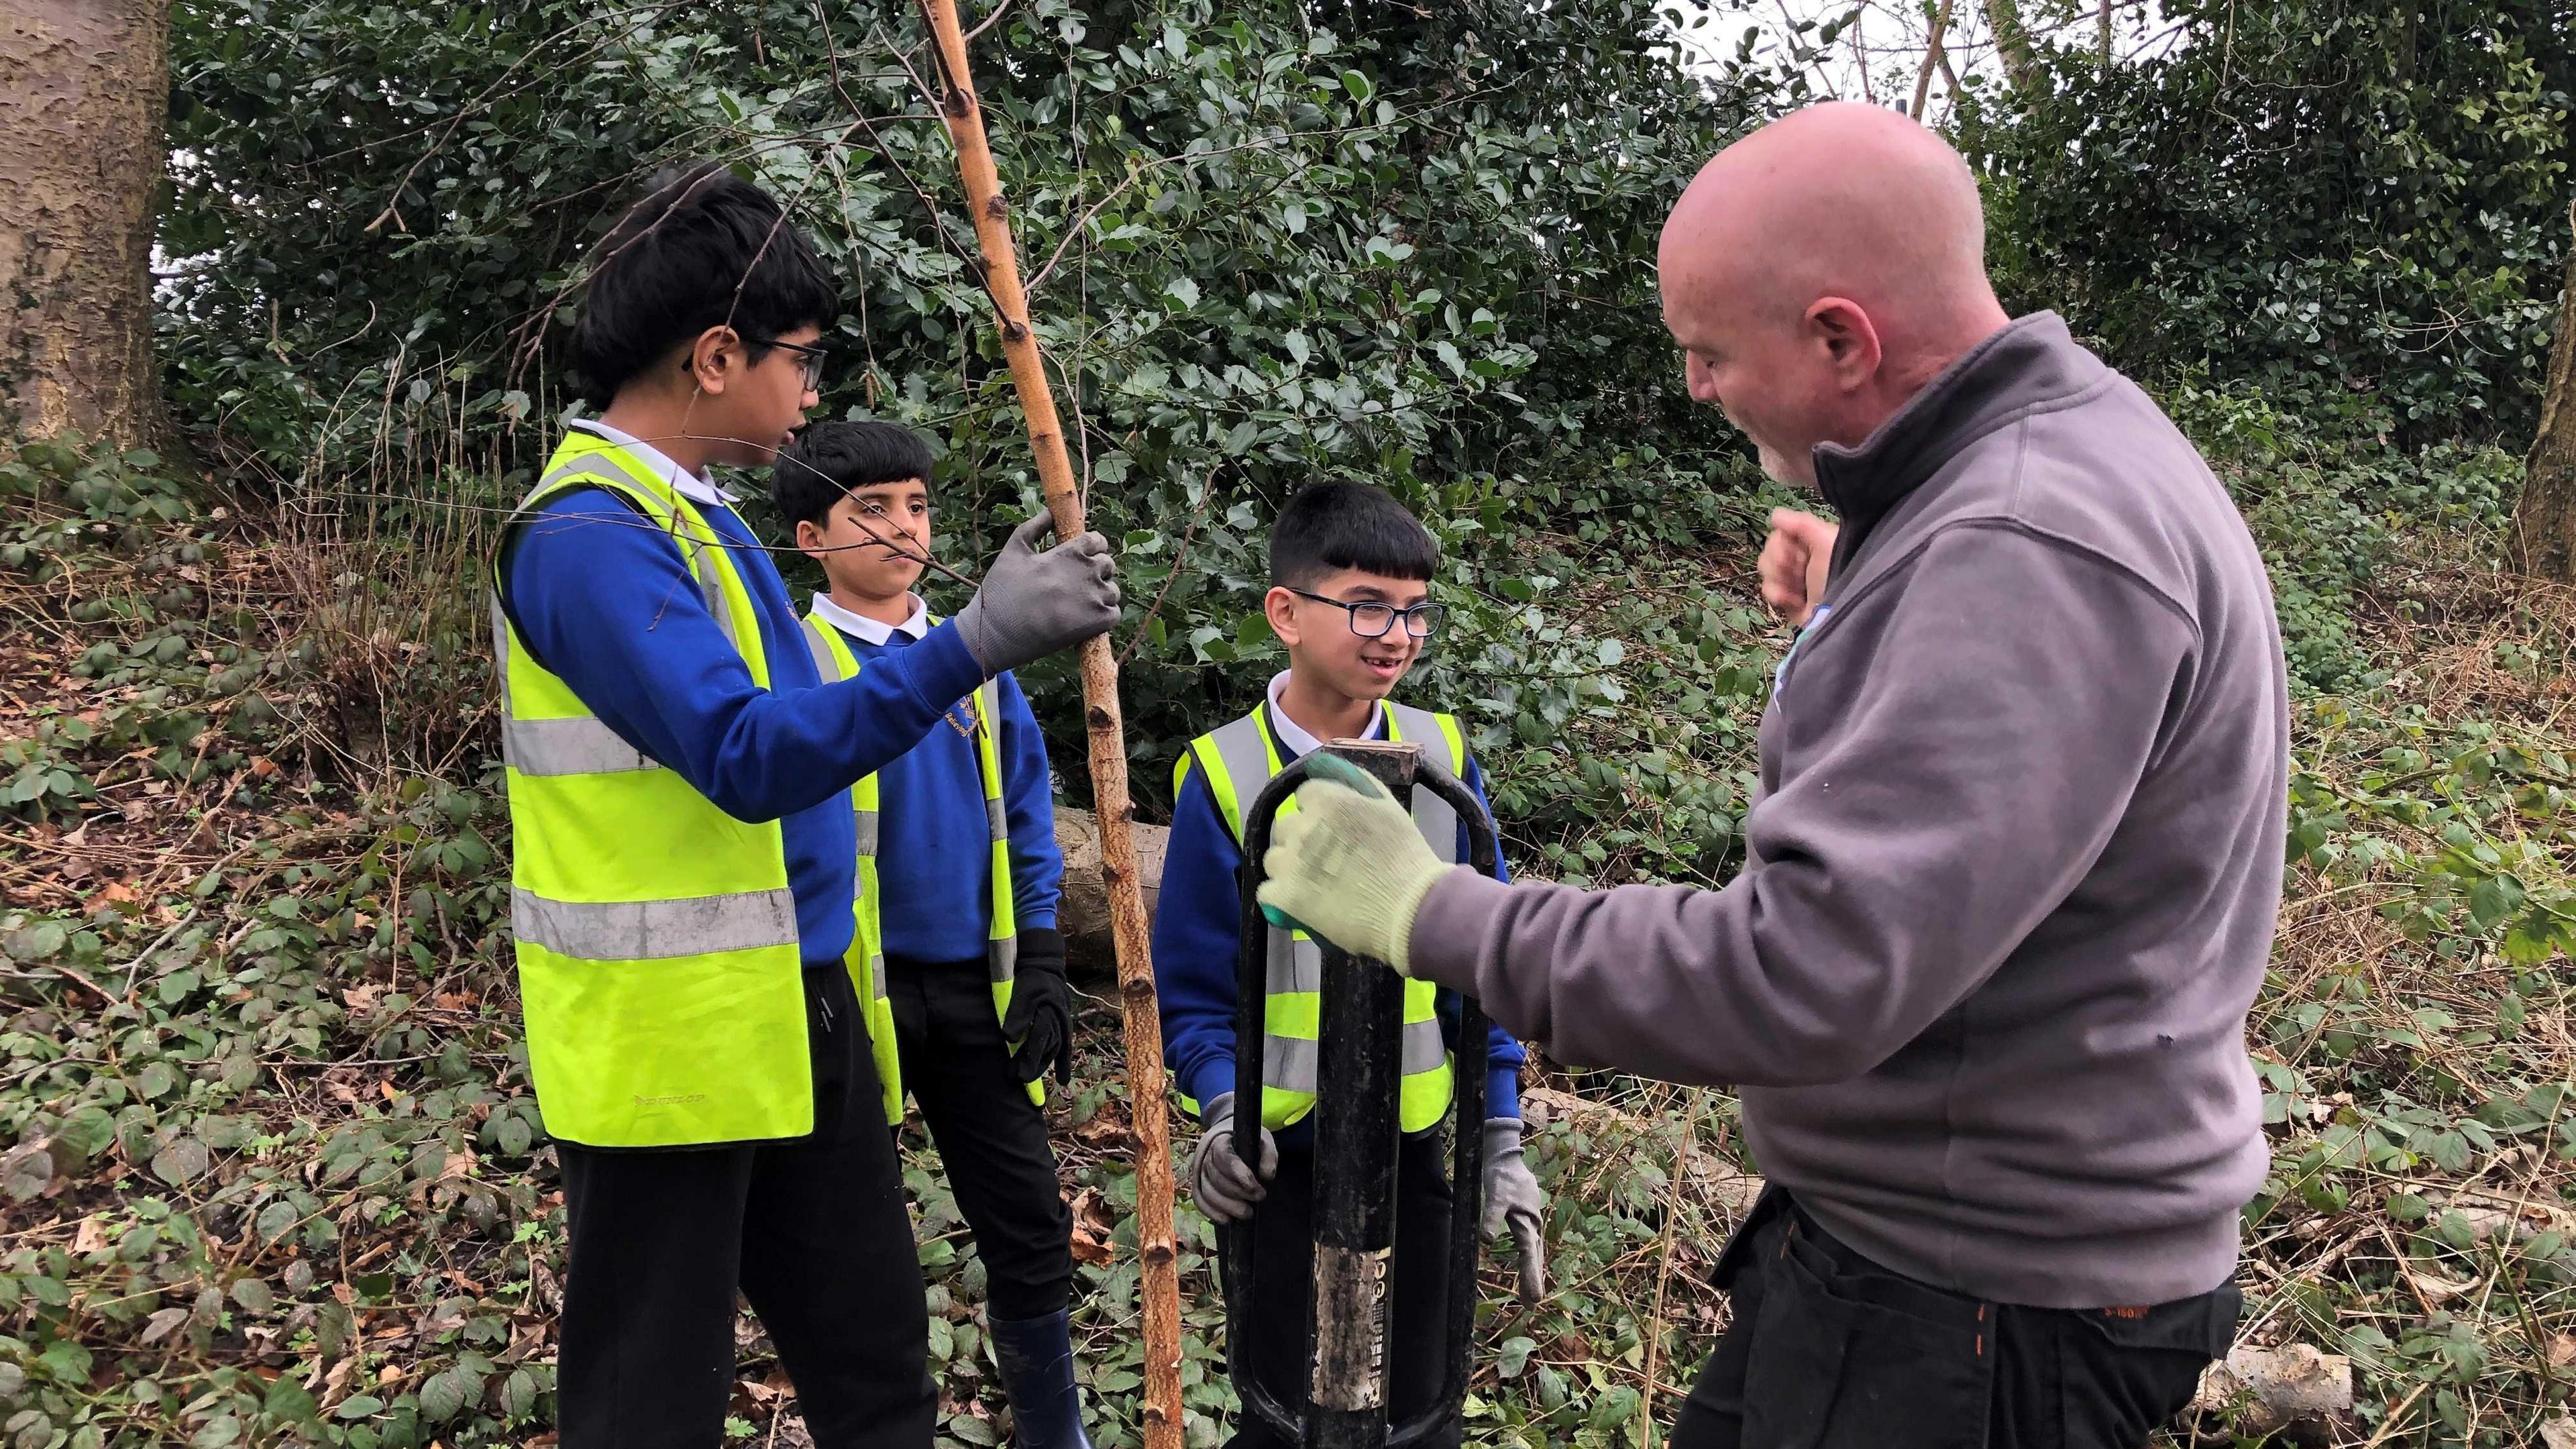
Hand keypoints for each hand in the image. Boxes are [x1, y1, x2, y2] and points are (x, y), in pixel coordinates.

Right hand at [953, 512, 1120, 675]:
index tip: (1082, 559)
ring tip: (1079, 604)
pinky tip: (1085, 620)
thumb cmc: (1002, 590)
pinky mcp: (1096, 623)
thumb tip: (1050, 511)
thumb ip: (1034, 527)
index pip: (1098, 541)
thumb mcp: (1013, 550)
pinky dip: (1104, 617)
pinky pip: (1114, 615)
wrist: (997, 632)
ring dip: (1101, 595)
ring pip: (1113, 591)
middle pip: (1108, 565)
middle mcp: (1086, 572)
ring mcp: (1094, 598)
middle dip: (1096, 572)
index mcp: (1069, 552)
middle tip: (1076, 585)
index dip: (1093, 549)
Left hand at [1003, 928, 1072, 1086]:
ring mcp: (1062, 1024)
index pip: (1037, 1038)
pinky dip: (1064, 1064)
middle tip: (1017, 1079)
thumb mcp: (1021, 991)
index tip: (1016, 1073)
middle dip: (1032, 1065)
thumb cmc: (1030, 978)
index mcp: (1046, 1011)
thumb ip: (1016, 1014)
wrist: (1046, 967)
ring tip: (1027, 1080)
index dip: (1027, 1056)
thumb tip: (1008, 1037)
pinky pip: (1065, 1048)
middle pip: (1045, 1048)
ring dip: (1042, 1066)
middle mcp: (1057, 1020)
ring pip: (1053, 1050)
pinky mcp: (1064, 1027)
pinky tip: (1063, 1080)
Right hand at [1187, 1092, 1277, 1222]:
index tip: (1258, 1189)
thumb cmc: (1247, 1142)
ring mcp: (1199, 1173)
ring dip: (1228, 1207)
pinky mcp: (1198, 1186)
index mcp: (1221, 1142)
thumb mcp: (1263, 1140)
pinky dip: (1212, 1213)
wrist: (1228, 1140)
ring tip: (1248, 1213)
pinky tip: (1228, 1220)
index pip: (1227, 1159)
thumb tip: (1267, 1176)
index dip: (1242, 1176)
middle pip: (1218, 1179)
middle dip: (1240, 1193)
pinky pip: (1199, 1201)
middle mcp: (1206, 1158)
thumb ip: (1268, 1154)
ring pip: (1208, 1193)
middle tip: (1259, 1199)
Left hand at [1255, 754, 1456, 973]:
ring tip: (1314, 884)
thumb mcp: (1387, 805)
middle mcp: (1302, 827)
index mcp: (1328, 800)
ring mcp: (1289, 863)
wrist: (1411, 910)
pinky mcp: (1284, 897)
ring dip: (1288, 867)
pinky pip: (1266, 892)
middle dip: (1300, 838)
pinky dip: (1280, 898)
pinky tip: (1302, 904)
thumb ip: (1356, 783)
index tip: (1333, 829)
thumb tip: (1325, 768)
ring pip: (1273, 858)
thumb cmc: (1406, 857)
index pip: (1305, 795)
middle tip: (1325, 859)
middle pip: (1285, 826)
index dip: (1318, 811)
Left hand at [1481, 1117, 1547, 1303]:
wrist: (1507, 1159)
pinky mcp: (1526, 1220)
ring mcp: (1531, 1224)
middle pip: (1534, 1258)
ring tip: (1531, 1296)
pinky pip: (1530, 1246)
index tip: (1535, 1298)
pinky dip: (1530, 1260)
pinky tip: (1528, 1266)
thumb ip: (1492, 1217)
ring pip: (1534, 1253)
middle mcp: (1533, 1227)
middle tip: (1532, 1305)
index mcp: (1528, 1224)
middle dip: (1533, 1281)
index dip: (1530, 1277)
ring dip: (1532, 1273)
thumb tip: (1486, 1242)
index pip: (1529, 1256)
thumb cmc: (1502, 1177)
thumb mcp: (1496, 1196)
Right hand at [1757, 508, 1837, 626]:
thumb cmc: (1837, 574)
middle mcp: (1802, 557)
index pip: (1781, 533)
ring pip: (1765, 569)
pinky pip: (1767, 589)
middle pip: (1769, 550)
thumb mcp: (1825, 542)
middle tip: (1799, 571)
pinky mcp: (1786, 598)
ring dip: (1779, 579)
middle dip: (1780, 562)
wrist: (1836, 614)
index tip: (1798, 553)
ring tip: (1797, 588)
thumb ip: (1802, 523)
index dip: (1783, 544)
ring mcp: (1793, 578)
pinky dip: (1778, 594)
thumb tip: (1775, 515)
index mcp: (1812, 541)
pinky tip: (1793, 600)